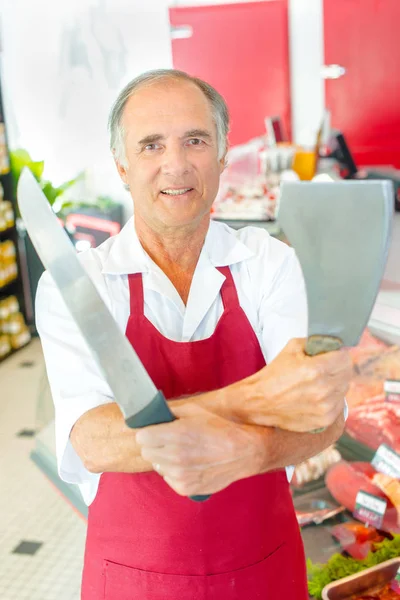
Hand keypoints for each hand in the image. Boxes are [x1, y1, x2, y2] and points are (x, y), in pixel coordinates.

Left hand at [135, 403, 265, 496]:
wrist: (243, 452)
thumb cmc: (220, 428)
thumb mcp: (195, 411)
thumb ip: (171, 412)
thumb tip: (152, 412)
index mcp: (176, 434)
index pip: (141, 437)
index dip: (148, 433)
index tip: (154, 432)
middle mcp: (176, 456)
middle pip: (146, 452)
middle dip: (154, 445)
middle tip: (168, 441)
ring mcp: (180, 474)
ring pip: (157, 466)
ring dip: (164, 459)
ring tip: (182, 453)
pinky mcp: (184, 488)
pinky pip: (167, 478)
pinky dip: (174, 472)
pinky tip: (189, 465)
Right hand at [245, 338, 352, 432]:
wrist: (258, 402)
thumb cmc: (274, 375)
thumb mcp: (291, 348)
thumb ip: (315, 343)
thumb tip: (332, 343)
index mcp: (316, 369)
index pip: (345, 358)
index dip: (338, 354)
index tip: (332, 355)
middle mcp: (323, 389)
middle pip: (347, 373)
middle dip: (338, 368)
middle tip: (325, 368)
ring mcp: (325, 407)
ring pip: (344, 389)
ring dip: (335, 384)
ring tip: (318, 383)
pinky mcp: (324, 420)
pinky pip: (339, 404)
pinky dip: (332, 399)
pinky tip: (316, 396)